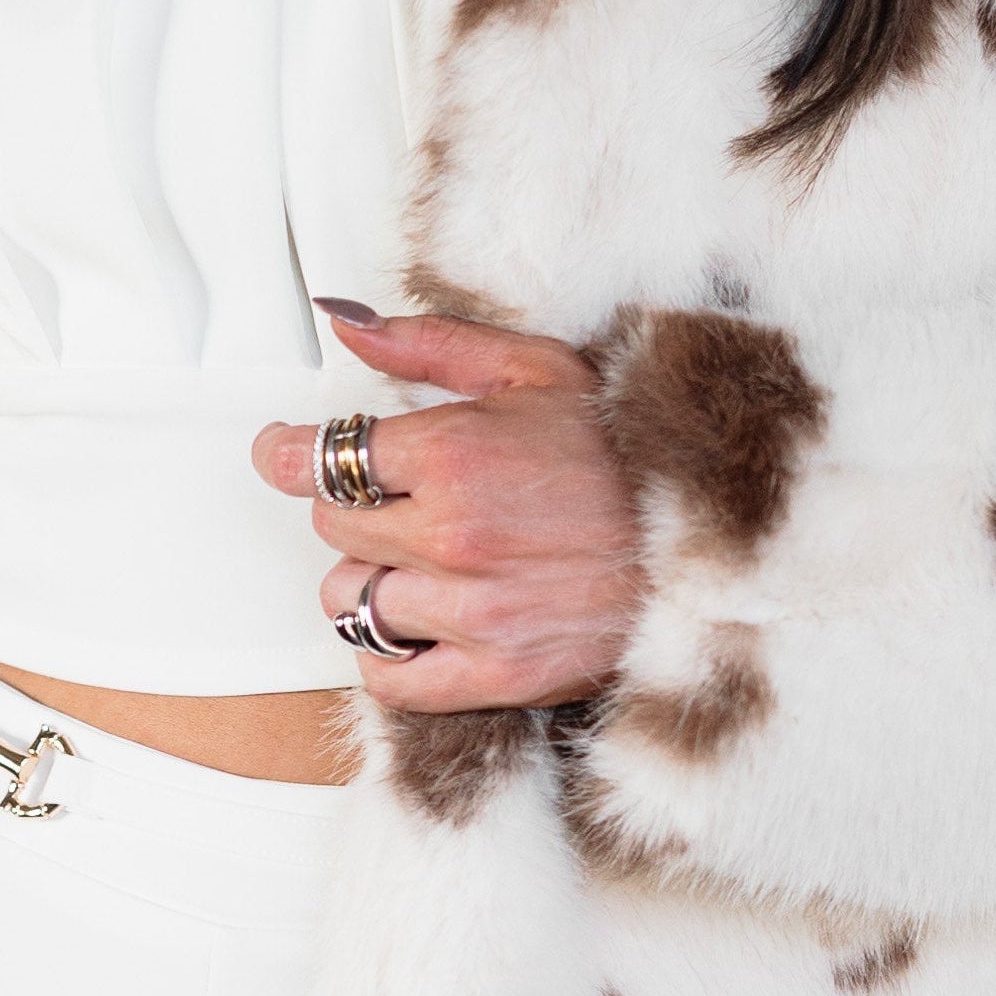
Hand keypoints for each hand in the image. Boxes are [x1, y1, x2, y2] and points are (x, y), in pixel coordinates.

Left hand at [252, 308, 641, 709]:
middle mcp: (454, 536)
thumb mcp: (538, 369)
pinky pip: (386, 676)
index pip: (316, 458)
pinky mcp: (495, 675)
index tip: (281, 451)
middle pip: (331, 525)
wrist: (714, 543)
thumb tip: (342, 320)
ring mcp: (473, 612)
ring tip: (422, 558)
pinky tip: (420, 620)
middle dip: (353, 505)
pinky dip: (387, 652)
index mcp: (458, 453)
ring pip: (348, 599)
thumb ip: (430, 344)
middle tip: (401, 497)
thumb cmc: (628, 453)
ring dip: (371, 576)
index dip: (285, 453)